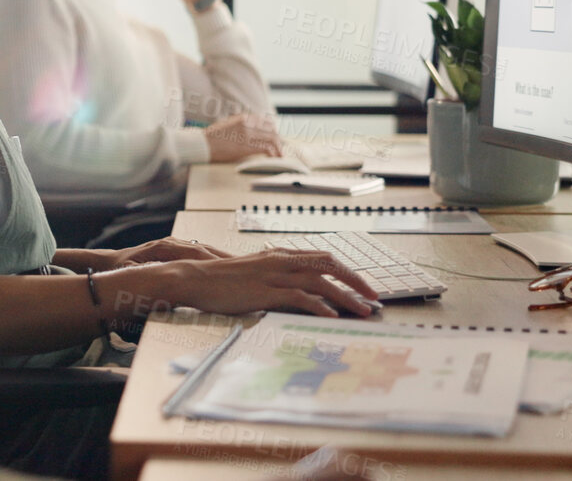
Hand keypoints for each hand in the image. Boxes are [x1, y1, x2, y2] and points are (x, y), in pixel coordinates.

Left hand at [105, 236, 232, 267]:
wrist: (112, 263)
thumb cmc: (121, 270)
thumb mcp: (130, 274)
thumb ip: (147, 275)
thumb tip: (161, 277)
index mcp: (163, 248)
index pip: (194, 253)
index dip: (213, 261)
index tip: (230, 269)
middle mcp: (172, 244)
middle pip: (204, 250)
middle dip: (225, 260)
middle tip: (246, 270)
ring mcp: (176, 246)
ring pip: (205, 251)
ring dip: (223, 260)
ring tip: (244, 269)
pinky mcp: (178, 251)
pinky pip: (201, 255)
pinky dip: (216, 261)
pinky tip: (228, 269)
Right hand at [162, 249, 382, 318]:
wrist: (196, 278)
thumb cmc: (223, 280)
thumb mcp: (256, 274)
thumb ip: (278, 278)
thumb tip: (303, 294)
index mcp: (280, 254)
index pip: (323, 258)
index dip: (347, 271)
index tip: (364, 287)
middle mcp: (281, 260)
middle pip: (328, 265)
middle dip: (356, 281)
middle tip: (374, 298)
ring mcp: (274, 275)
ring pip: (320, 281)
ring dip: (346, 297)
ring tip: (363, 311)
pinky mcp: (265, 291)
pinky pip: (300, 297)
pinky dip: (320, 306)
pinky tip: (332, 317)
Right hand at [204, 113, 281, 160]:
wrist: (203, 144)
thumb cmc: (213, 137)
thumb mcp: (229, 125)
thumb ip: (241, 125)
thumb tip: (252, 132)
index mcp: (244, 118)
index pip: (267, 121)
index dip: (274, 131)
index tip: (276, 139)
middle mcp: (248, 124)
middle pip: (272, 130)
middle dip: (278, 140)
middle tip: (279, 149)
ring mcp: (248, 135)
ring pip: (272, 139)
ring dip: (278, 148)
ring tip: (279, 155)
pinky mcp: (246, 146)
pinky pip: (266, 148)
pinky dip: (273, 153)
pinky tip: (273, 158)